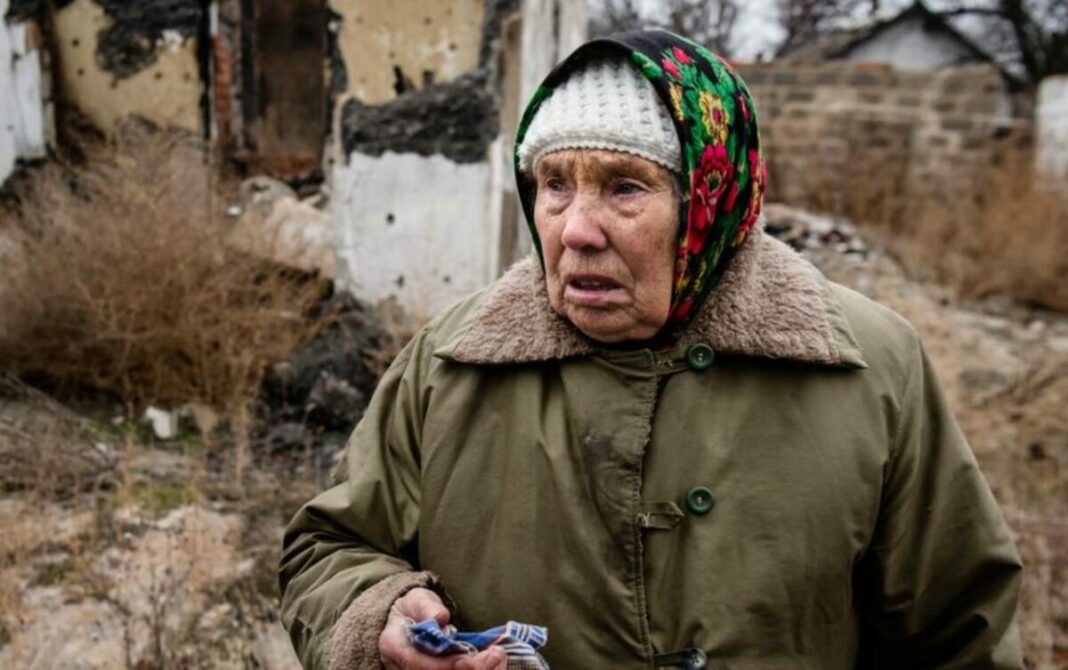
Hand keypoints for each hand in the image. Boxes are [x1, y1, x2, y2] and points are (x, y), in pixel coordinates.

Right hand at [379, 587, 506, 669]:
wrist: (407, 621)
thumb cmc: (412, 608)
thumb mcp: (417, 598)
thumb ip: (427, 607)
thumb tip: (440, 618)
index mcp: (393, 646)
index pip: (417, 662)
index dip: (445, 664)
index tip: (470, 659)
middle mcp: (401, 666)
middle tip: (496, 656)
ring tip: (499, 658)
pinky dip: (476, 669)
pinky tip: (495, 663)